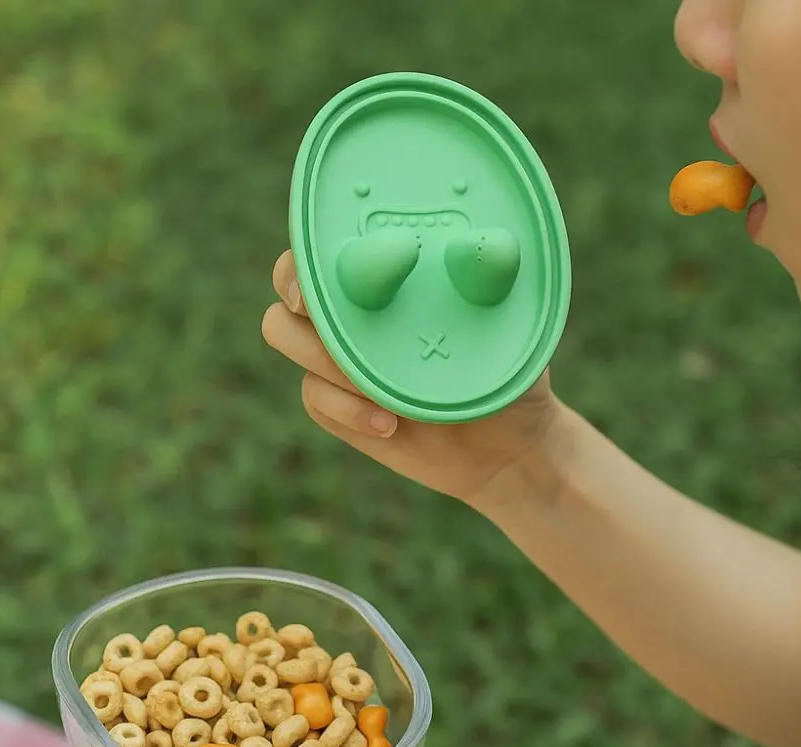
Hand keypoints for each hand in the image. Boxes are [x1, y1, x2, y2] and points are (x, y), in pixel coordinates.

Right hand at [262, 251, 565, 512]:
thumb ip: (492, 283)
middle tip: (336, 331)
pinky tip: (389, 425)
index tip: (319, 280)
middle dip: (298, 306)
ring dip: (327, 362)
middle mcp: (351, 313)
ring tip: (382, 390)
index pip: (320, 250)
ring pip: (288, 340)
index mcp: (385, 278)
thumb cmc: (511, 373)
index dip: (302, 259)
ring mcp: (338, 361)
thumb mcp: (513, 326)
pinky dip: (347, 410)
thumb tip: (483, 247)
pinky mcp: (337, 406)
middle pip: (287, 293)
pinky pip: (314, 399)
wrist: (507, 446)